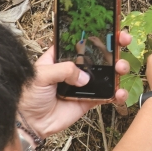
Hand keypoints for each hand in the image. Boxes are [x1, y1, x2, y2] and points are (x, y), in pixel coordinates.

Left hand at [17, 31, 131, 137]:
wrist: (30, 123)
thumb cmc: (28, 95)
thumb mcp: (41, 75)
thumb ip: (63, 70)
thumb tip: (85, 77)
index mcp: (61, 57)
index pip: (81, 40)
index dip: (96, 33)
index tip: (110, 27)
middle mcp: (75, 68)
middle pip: (99, 53)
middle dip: (114, 46)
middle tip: (123, 41)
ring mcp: (84, 84)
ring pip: (107, 72)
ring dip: (119, 67)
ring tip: (121, 68)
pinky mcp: (89, 100)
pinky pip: (107, 95)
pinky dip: (117, 94)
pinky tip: (120, 92)